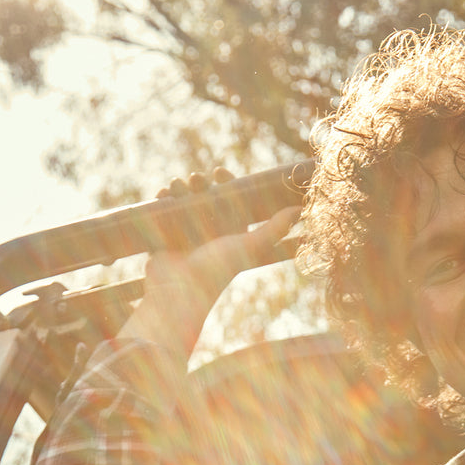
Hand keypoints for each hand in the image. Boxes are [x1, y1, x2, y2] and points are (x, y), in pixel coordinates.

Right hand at [119, 167, 302, 357]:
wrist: (180, 291)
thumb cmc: (217, 269)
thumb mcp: (250, 245)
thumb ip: (275, 228)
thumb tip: (302, 209)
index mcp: (229, 232)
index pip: (230, 199)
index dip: (225, 183)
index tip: (219, 173)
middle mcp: (208, 232)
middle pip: (204, 195)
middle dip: (200, 182)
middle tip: (197, 180)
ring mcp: (185, 233)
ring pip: (183, 199)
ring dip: (180, 187)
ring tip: (176, 186)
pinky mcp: (164, 236)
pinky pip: (163, 210)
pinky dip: (162, 199)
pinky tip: (163, 195)